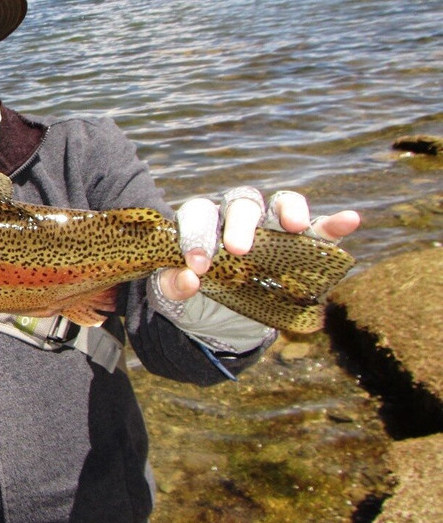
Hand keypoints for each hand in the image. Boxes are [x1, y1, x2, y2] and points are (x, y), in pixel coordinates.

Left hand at [157, 187, 360, 302]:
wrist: (218, 318)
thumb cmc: (194, 294)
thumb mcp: (172, 294)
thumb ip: (172, 285)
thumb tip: (187, 279)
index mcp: (203, 223)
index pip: (199, 212)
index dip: (196, 233)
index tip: (197, 265)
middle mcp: (237, 218)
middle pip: (240, 204)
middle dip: (239, 224)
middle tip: (237, 250)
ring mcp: (271, 230)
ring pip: (278, 204)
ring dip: (287, 210)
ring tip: (293, 226)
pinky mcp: (301, 247)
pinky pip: (320, 230)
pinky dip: (334, 223)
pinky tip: (349, 220)